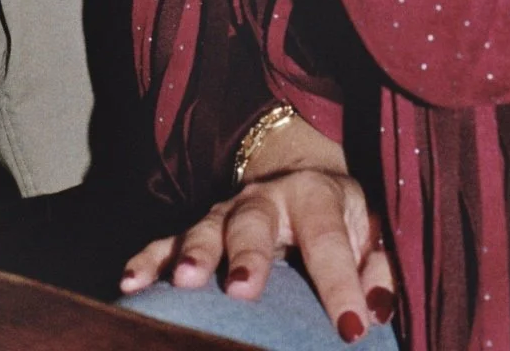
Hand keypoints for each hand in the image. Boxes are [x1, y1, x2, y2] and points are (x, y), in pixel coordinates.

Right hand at [121, 166, 395, 339]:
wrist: (300, 180)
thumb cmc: (338, 219)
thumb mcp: (369, 232)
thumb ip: (378, 268)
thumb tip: (376, 308)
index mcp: (316, 197)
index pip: (330, 242)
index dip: (342, 285)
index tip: (352, 328)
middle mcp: (266, 200)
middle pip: (255, 223)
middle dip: (248, 255)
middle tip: (242, 288)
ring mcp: (225, 214)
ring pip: (205, 229)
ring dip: (194, 255)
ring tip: (184, 284)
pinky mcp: (196, 231)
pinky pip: (166, 243)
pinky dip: (148, 260)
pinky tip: (131, 284)